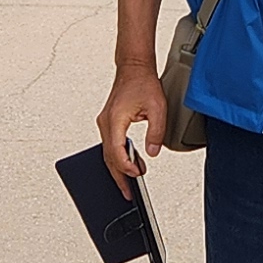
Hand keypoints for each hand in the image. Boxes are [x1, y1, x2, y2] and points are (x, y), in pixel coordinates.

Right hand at [100, 63, 169, 187]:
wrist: (134, 68)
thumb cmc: (143, 83)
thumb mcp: (157, 108)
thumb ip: (156, 132)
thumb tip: (153, 153)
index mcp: (115, 120)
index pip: (116, 151)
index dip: (126, 167)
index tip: (137, 175)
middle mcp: (106, 123)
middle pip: (108, 157)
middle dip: (119, 177)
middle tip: (127, 194)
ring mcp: (105, 123)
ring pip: (108, 153)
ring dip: (119, 168)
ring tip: (131, 182)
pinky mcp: (109, 123)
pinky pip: (111, 145)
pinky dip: (119, 156)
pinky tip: (131, 162)